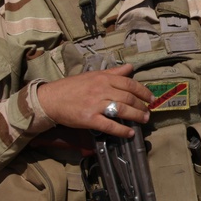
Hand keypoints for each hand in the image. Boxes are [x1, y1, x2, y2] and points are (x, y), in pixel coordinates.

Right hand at [36, 63, 153, 137]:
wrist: (50, 99)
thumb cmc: (71, 87)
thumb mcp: (92, 75)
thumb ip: (113, 72)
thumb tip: (130, 67)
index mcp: (103, 78)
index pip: (129, 84)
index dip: (143, 91)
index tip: (151, 98)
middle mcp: (101, 90)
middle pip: (128, 97)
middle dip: (141, 105)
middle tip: (148, 111)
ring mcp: (95, 104)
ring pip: (122, 109)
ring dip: (136, 116)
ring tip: (144, 120)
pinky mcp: (89, 118)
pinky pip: (109, 125)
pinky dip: (121, 130)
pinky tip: (130, 133)